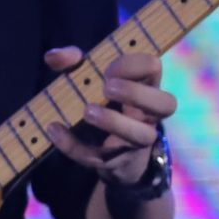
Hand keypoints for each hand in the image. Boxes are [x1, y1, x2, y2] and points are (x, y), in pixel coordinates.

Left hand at [43, 45, 178, 186]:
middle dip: (136, 94)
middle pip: (166, 103)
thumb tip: (53, 56)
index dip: (134, 65)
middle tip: (107, 88)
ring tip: (87, 111)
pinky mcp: (114, 162)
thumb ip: (73, 63)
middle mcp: (148, 114)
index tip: (108, 69)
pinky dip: (74, 145)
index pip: (154, 68)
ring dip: (114, 122)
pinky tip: (55, 130)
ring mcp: (135, 141)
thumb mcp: (89, 79)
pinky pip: (98, 157)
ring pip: (142, 136)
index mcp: (145, 87)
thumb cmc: (102, 104)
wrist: (107, 154)